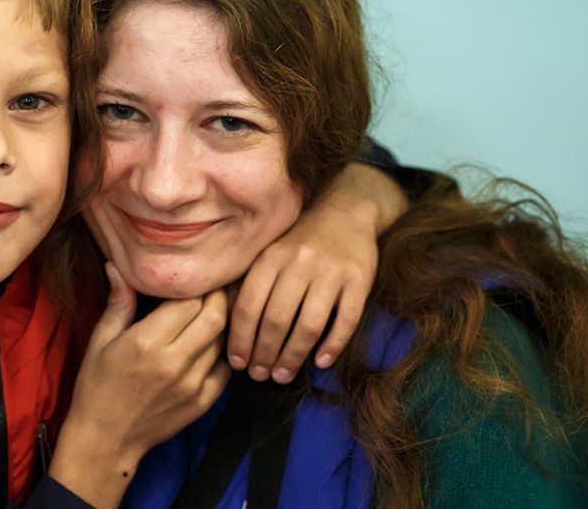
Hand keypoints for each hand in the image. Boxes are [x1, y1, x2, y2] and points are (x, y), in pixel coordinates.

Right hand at [49, 263, 229, 507]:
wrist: (105, 440)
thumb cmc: (97, 386)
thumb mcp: (100, 340)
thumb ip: (118, 302)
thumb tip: (118, 265)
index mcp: (147, 342)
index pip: (189, 300)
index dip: (193, 285)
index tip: (189, 278)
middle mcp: (175, 362)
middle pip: (215, 315)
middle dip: (216, 296)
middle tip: (209, 288)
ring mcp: (193, 384)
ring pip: (223, 339)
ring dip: (218, 323)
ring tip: (208, 312)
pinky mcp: (203, 402)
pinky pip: (225, 367)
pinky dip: (220, 352)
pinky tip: (205, 346)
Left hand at [226, 163, 406, 382]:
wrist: (346, 211)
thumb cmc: (299, 241)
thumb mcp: (270, 253)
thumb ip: (252, 284)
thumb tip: (229, 328)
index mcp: (271, 257)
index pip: (249, 306)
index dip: (241, 339)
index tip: (237, 363)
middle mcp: (298, 264)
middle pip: (277, 320)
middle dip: (264, 353)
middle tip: (259, 376)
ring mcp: (330, 272)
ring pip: (309, 325)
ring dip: (294, 356)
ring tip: (283, 375)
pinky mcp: (359, 280)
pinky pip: (346, 320)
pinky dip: (333, 345)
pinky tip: (321, 362)